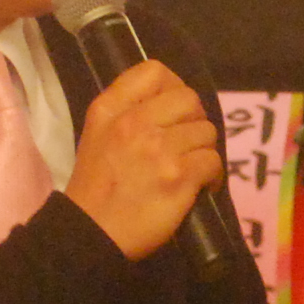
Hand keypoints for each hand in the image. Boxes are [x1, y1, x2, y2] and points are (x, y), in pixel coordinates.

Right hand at [63, 60, 221, 261]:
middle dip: (194, 121)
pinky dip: (212, 176)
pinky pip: (212, 161)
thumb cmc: (96, 187)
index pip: (153, 71)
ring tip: (191, 167)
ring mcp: (159, 149)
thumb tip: (168, 101)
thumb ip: (126, 111)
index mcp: (111, 110)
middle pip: (189, 99)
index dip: (173, 86)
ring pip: (206, 132)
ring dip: (203, 150)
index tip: (173, 110)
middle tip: (186, 142)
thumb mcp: (97, 134)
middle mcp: (135, 122)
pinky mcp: (179, 177)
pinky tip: (200, 186)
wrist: (91, 232)